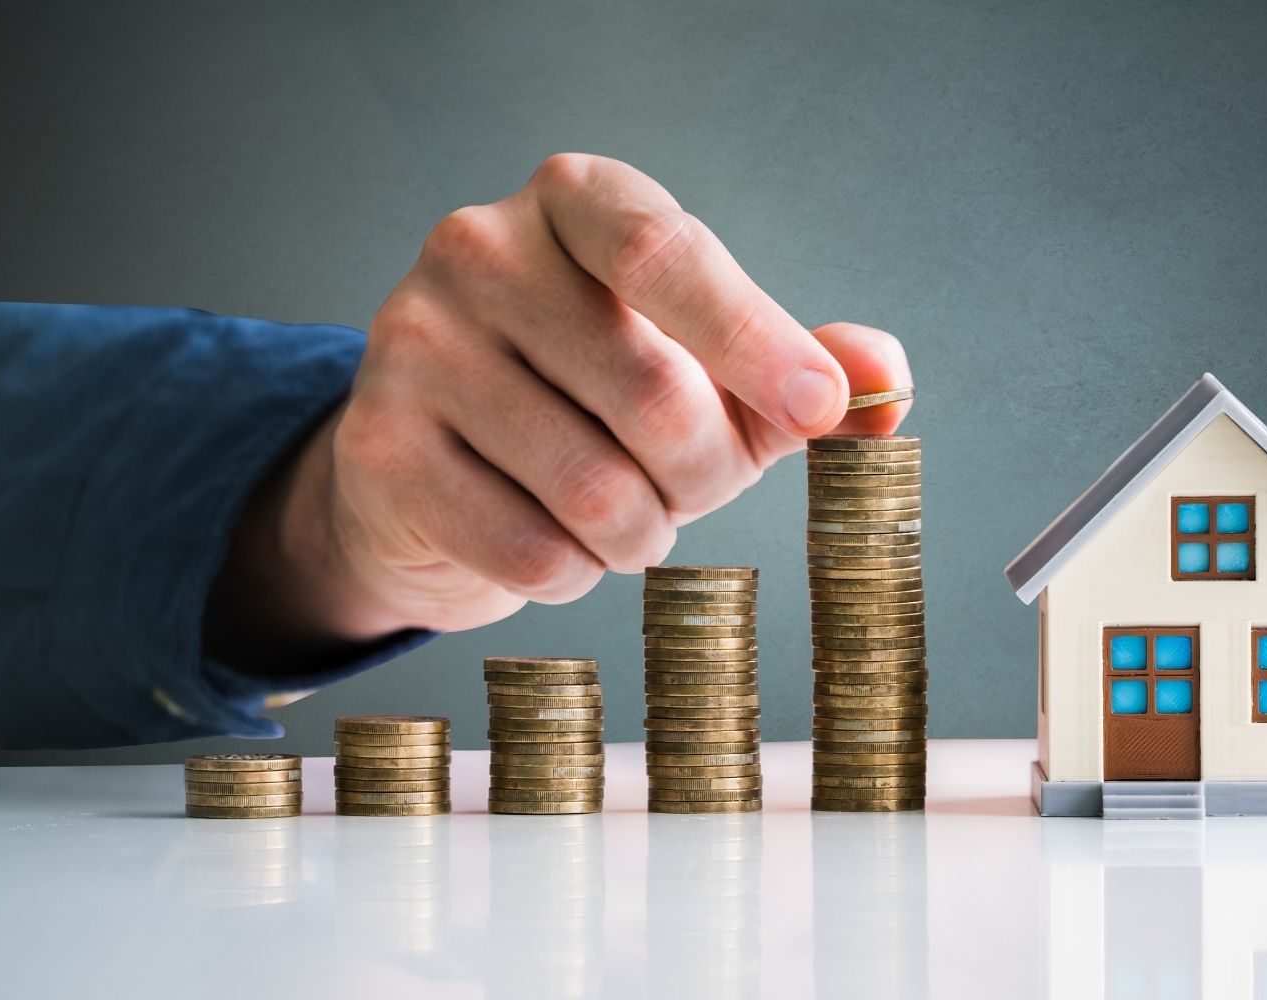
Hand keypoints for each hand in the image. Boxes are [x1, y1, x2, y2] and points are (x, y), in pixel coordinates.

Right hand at [211, 153, 911, 656]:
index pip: (669, 255)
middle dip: (701, 474)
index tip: (819, 409)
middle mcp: (481, 248)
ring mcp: (415, 342)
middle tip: (686, 483)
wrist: (440, 462)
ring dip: (640, 535)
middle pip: (652, 395)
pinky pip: (528, 551)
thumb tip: (888, 382)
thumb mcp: (712, 370)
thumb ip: (802, 368)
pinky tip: (555, 543)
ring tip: (622, 514)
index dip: (755, 339)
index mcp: (576, 200)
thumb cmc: (596, 400)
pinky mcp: (378, 445)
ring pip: (594, 490)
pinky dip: (572, 574)